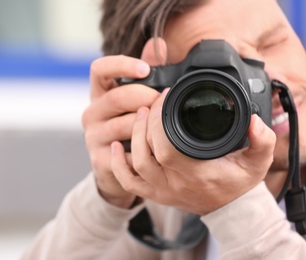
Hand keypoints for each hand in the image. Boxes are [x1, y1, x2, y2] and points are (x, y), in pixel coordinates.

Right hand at [82, 39, 166, 207]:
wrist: (116, 167)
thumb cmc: (129, 126)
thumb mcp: (134, 100)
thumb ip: (144, 74)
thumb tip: (156, 46)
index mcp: (99, 94)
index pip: (99, 69)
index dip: (121, 64)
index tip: (145, 69)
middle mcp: (91, 113)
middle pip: (117, 98)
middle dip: (146, 98)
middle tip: (165, 102)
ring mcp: (93, 137)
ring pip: (124, 126)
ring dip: (149, 125)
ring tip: (166, 125)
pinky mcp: (99, 159)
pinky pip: (127, 152)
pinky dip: (145, 150)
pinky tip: (156, 149)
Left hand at [111, 91, 275, 214]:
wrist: (229, 209)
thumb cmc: (239, 183)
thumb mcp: (257, 162)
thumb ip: (262, 141)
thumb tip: (255, 121)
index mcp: (196, 174)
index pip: (167, 147)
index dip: (160, 120)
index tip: (166, 98)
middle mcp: (174, 184)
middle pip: (147, 153)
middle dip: (146, 122)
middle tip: (152, 102)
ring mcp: (161, 191)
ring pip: (135, 164)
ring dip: (133, 136)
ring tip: (139, 114)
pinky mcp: (154, 194)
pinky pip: (128, 182)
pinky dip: (118, 165)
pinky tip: (116, 146)